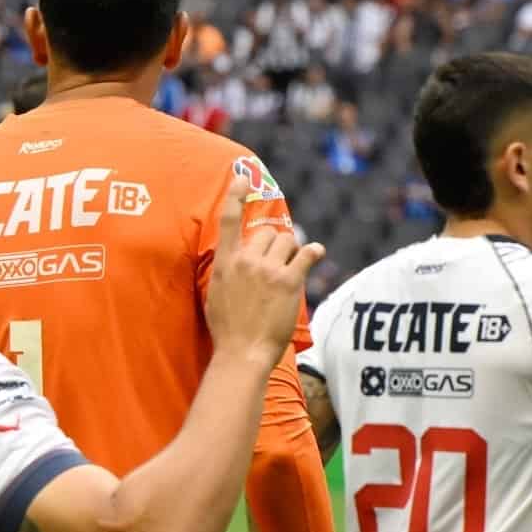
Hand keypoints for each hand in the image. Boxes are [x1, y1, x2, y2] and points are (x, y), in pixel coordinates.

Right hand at [203, 178, 317, 357]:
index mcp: (226, 263)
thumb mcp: (215, 295)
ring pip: (287, 242)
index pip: (228, 221)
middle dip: (274, 245)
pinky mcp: (289, 282)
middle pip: (266, 233)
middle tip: (276, 263)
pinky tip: (317, 252)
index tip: (242, 178)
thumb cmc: (226, 330)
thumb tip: (235, 261)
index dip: (235, 195)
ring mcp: (269, 270)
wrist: (241, 353)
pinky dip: (314, 251)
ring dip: (292, 250)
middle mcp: (247, 261)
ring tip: (291, 266)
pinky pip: (307, 255)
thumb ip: (225, 272)